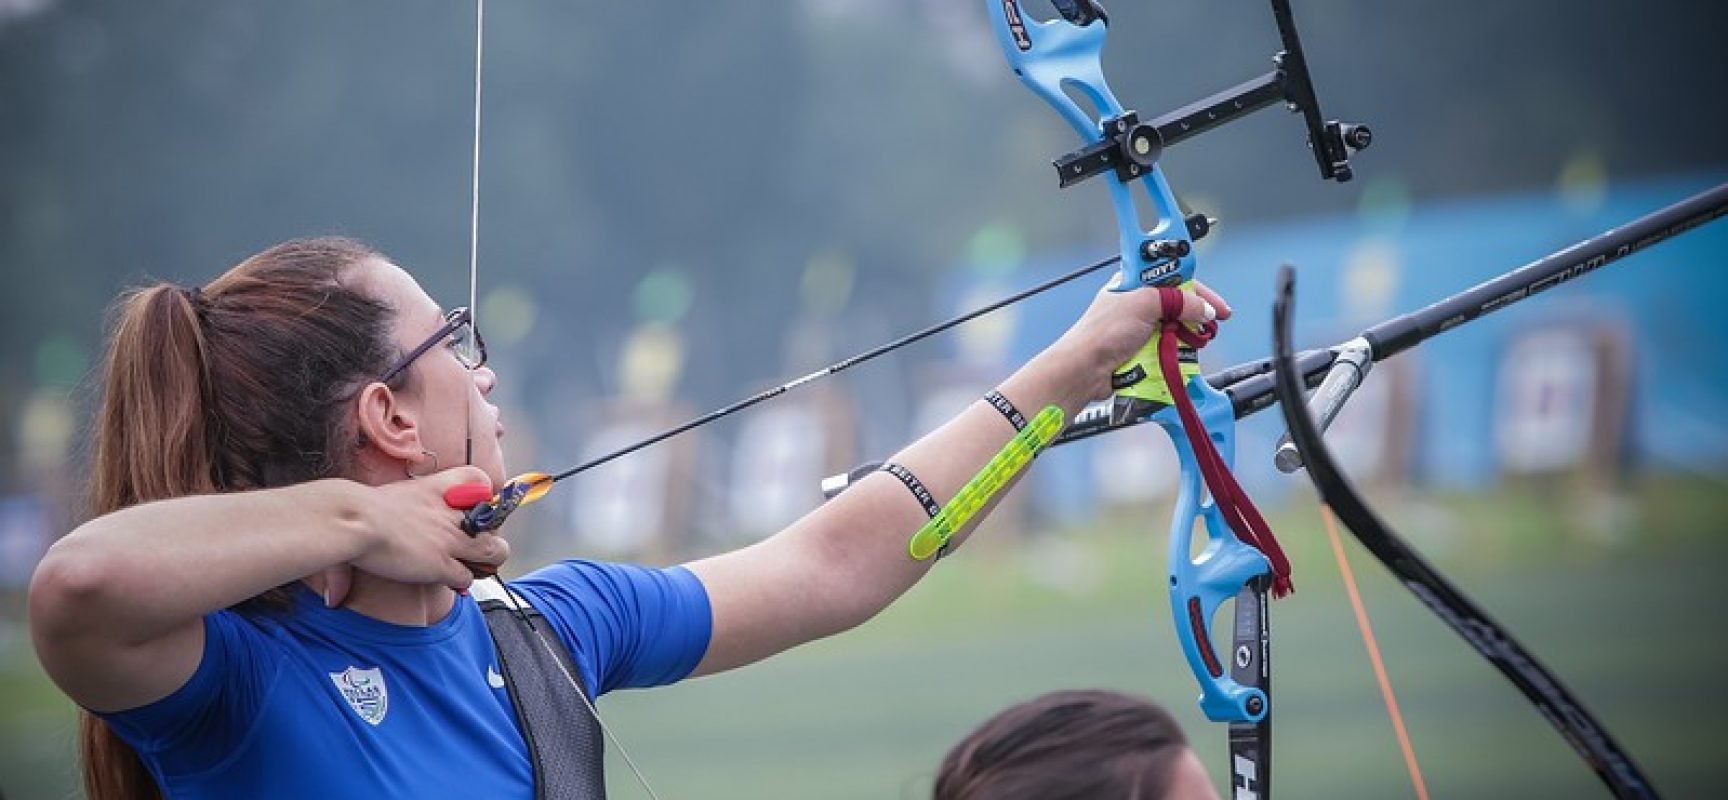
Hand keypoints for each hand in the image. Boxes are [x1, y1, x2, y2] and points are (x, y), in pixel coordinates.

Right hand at [324, 467, 510, 605]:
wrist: (352, 520)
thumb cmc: (357, 507)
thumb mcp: (388, 495)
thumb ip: (405, 507)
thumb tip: (397, 527)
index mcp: (436, 488)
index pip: (479, 478)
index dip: (483, 494)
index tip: (471, 506)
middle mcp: (450, 512)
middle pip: (495, 521)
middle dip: (489, 534)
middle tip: (472, 545)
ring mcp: (449, 538)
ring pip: (494, 551)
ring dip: (485, 561)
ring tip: (470, 565)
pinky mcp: (441, 564)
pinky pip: (467, 576)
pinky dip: (460, 581)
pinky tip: (446, 579)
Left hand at [1049, 279, 1232, 403]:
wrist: (1085, 370)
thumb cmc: (1102, 333)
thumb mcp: (1145, 304)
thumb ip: (1179, 301)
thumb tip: (1204, 309)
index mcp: (1134, 283)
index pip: (1174, 276)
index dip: (1198, 288)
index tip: (1216, 304)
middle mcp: (1136, 303)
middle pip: (1178, 305)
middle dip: (1197, 315)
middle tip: (1212, 326)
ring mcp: (1138, 328)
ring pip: (1174, 328)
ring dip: (1187, 337)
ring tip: (1197, 344)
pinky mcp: (1139, 350)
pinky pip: (1166, 349)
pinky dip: (1175, 353)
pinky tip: (1179, 358)